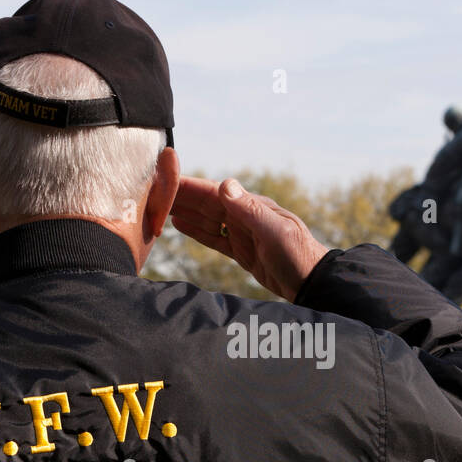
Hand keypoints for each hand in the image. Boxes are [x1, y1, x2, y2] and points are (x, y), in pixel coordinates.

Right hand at [169, 175, 329, 300]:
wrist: (311, 283)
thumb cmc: (298, 255)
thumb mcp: (275, 231)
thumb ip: (249, 210)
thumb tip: (225, 184)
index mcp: (251, 206)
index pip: (213, 192)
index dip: (188, 185)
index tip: (164, 177)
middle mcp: (244, 215)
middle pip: (205, 203)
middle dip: (179, 196)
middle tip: (150, 191)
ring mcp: (242, 233)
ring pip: (206, 219)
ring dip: (183, 211)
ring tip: (158, 205)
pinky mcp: (241, 251)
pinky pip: (214, 237)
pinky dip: (196, 230)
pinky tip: (179, 224)